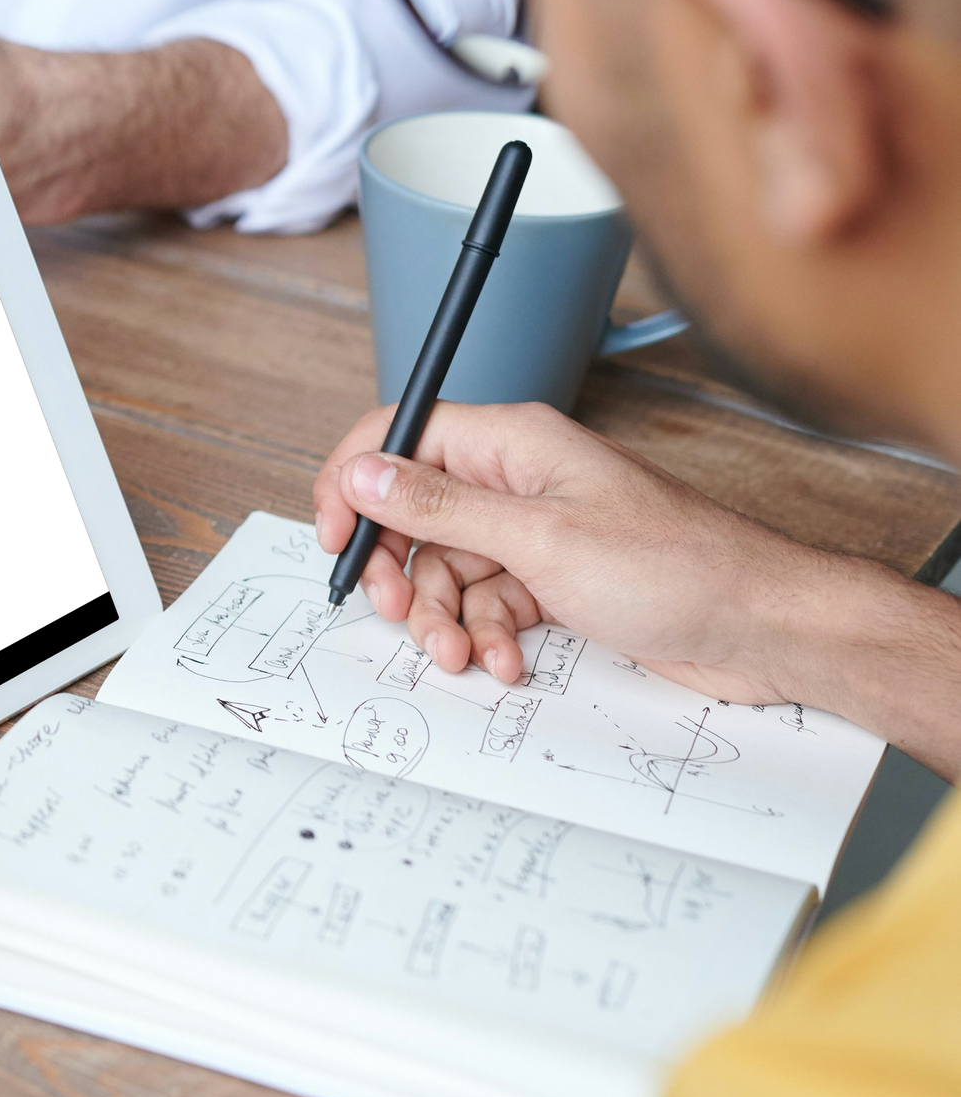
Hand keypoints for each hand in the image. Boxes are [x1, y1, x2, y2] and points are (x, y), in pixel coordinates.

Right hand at [314, 402, 848, 702]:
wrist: (762, 628)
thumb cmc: (675, 567)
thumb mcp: (539, 540)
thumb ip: (440, 508)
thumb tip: (362, 474)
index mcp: (512, 443)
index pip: (401, 435)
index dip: (355, 480)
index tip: (333, 535)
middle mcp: (518, 480)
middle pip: (415, 512)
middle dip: (399, 570)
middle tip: (395, 613)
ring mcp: (536, 531)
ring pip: (448, 568)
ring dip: (444, 617)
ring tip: (461, 655)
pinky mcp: (555, 579)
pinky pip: (489, 602)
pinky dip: (486, 636)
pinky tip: (507, 661)